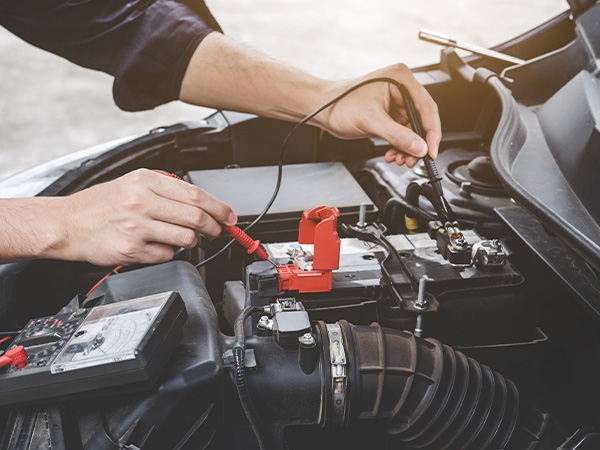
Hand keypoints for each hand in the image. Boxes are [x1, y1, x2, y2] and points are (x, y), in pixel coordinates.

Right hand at [54, 169, 236, 265]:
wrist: (64, 223)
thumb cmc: (98, 205)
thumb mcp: (131, 183)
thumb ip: (164, 189)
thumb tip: (200, 203)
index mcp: (144, 181)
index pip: (195, 194)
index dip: (219, 207)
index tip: (230, 216)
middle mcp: (141, 202)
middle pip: (196, 217)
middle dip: (213, 227)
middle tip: (216, 231)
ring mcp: (136, 227)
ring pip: (185, 238)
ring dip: (191, 241)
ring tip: (181, 238)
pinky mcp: (130, 250)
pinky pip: (166, 255)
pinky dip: (168, 253)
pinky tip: (157, 247)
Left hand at [315, 63, 440, 167]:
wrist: (322, 109)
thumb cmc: (339, 103)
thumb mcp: (371, 120)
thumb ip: (397, 136)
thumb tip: (418, 147)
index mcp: (400, 79)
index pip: (426, 107)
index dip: (431, 131)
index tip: (430, 150)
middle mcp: (401, 88)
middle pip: (421, 120)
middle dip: (417, 143)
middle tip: (414, 159)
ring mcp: (395, 102)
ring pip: (412, 130)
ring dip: (408, 147)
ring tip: (400, 159)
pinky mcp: (389, 114)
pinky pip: (401, 133)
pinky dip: (399, 146)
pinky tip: (393, 153)